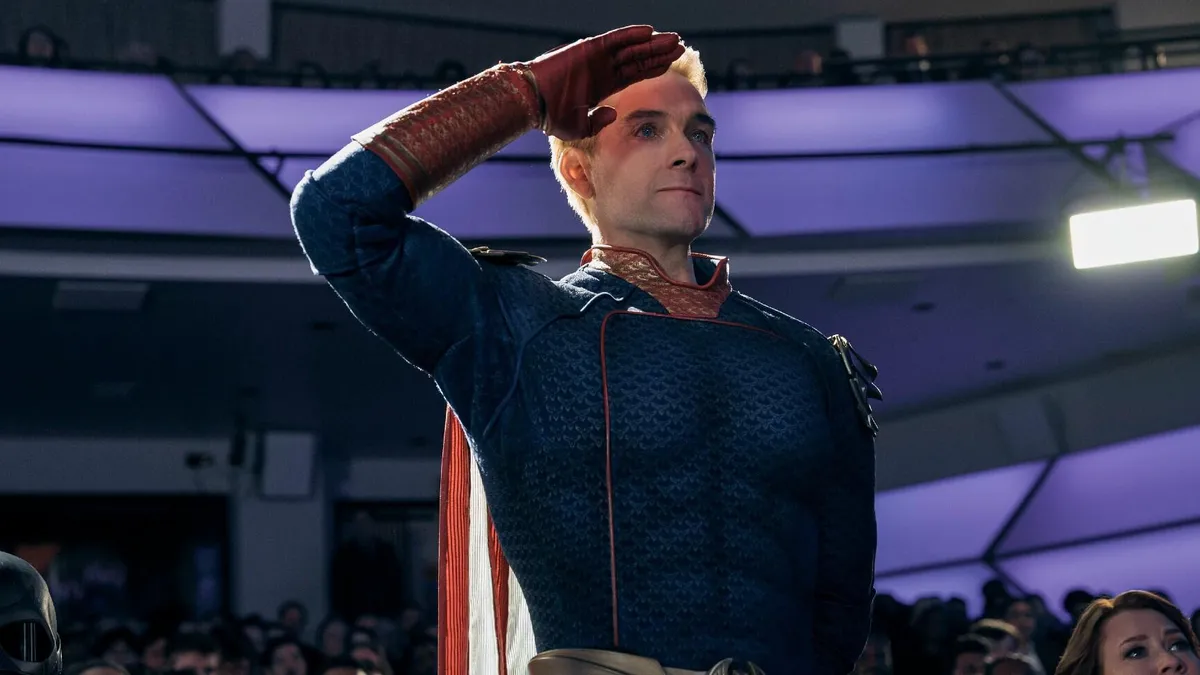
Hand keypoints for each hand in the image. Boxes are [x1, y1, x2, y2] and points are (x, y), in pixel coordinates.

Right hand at [524, 25, 684, 140]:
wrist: (533, 102)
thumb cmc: (551, 117)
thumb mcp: (580, 127)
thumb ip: (599, 122)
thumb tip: (615, 114)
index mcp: (602, 86)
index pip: (634, 74)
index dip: (652, 68)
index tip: (670, 65)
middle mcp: (602, 69)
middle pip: (637, 59)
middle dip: (658, 53)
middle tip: (679, 47)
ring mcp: (596, 57)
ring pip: (631, 47)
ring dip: (651, 43)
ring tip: (673, 39)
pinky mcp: (589, 48)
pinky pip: (615, 39)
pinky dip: (631, 34)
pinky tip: (649, 32)